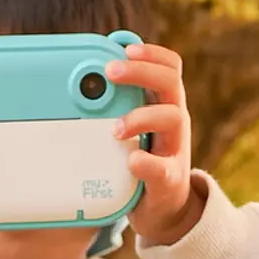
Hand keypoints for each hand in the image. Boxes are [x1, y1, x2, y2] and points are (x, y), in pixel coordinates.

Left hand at [109, 41, 202, 246]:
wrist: (162, 209)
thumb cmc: (142, 159)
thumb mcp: (133, 127)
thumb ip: (117, 104)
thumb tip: (83, 76)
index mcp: (164, 105)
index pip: (170, 68)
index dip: (152, 54)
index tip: (127, 49)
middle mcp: (175, 123)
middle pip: (171, 84)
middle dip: (142, 73)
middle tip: (111, 72)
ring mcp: (175, 151)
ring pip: (173, 118)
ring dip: (142, 116)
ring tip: (115, 127)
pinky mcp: (169, 181)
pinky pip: (163, 169)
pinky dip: (146, 163)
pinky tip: (131, 160)